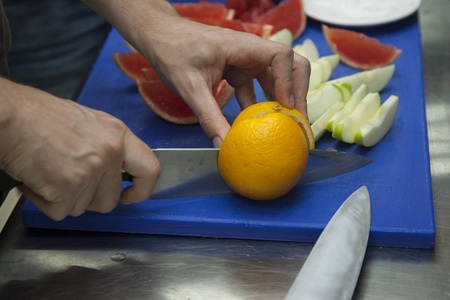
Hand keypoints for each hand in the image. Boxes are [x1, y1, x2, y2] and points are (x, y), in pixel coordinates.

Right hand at [0, 79, 159, 220]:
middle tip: (69, 180)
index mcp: (118, 135)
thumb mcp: (90, 123)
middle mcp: (109, 153)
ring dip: (64, 198)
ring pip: (82, 208)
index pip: (150, 170)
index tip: (131, 195)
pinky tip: (37, 181)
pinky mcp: (67, 188)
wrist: (10, 116)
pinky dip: (45, 203)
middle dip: (88, 198)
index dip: (143, 190)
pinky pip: (60, 212)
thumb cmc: (41, 117)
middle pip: (109, 200)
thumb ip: (109, 147)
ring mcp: (90, 171)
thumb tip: (116, 171)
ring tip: (50, 172)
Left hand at [144, 19, 310, 145]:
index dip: (288, 81)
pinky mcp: (237, 71)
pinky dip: (258, 106)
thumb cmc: (172, 51)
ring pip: (274, 79)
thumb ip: (209, 117)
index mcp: (242, 46)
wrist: (159, 38)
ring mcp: (245, 61)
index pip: (281, 56)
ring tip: (284, 128)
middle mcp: (249, 52)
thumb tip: (223, 146)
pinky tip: (256, 125)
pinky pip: (255, 89)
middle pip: (289, 66)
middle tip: (297, 120)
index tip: (285, 106)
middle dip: (297, 92)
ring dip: (280, 102)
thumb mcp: (190, 87)